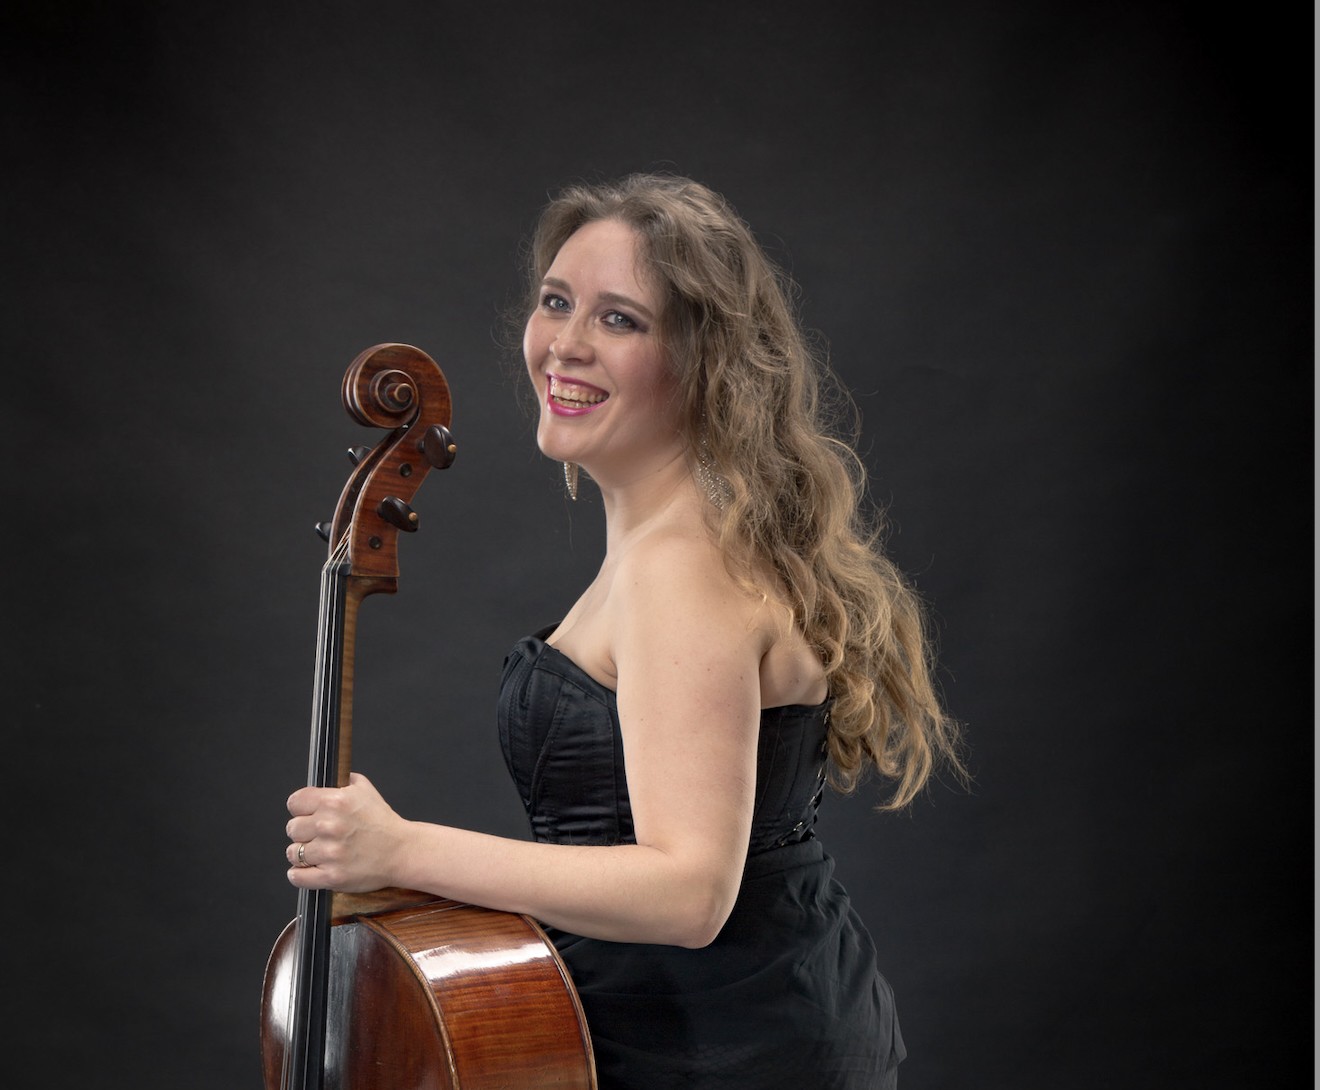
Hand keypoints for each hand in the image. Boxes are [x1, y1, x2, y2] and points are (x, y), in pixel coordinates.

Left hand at [284, 772, 406, 891]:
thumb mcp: (365, 790)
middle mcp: (329, 825)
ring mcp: (330, 853)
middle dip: (303, 832)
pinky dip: (299, 874)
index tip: (306, 814)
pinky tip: (310, 869)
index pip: (295, 802)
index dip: (300, 808)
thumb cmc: (383, 823)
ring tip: (319, 852)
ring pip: (293, 853)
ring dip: (303, 854)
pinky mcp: (331, 876)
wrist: (402, 851)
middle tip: (318, 835)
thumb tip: (326, 779)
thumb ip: (342, 781)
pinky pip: (297, 877)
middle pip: (292, 828)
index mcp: (335, 801)